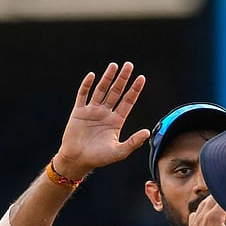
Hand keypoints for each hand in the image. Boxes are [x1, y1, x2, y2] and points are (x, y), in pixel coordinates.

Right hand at [52, 62, 151, 180]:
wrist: (78, 160)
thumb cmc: (100, 158)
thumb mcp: (120, 151)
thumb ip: (134, 142)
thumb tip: (147, 132)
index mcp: (117, 121)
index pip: (128, 101)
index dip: (134, 89)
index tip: (141, 78)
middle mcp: (106, 113)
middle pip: (116, 92)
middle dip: (123, 78)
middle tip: (129, 65)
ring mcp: (92, 111)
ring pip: (101, 90)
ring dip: (107, 78)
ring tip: (114, 65)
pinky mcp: (79, 112)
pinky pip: (83, 95)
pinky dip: (86, 85)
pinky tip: (92, 75)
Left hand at [177, 196, 225, 225]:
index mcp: (214, 215)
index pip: (225, 197)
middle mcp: (202, 214)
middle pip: (214, 197)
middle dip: (225, 196)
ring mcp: (195, 220)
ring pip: (205, 202)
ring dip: (214, 201)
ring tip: (224, 202)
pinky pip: (197, 210)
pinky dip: (205, 208)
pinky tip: (210, 213)